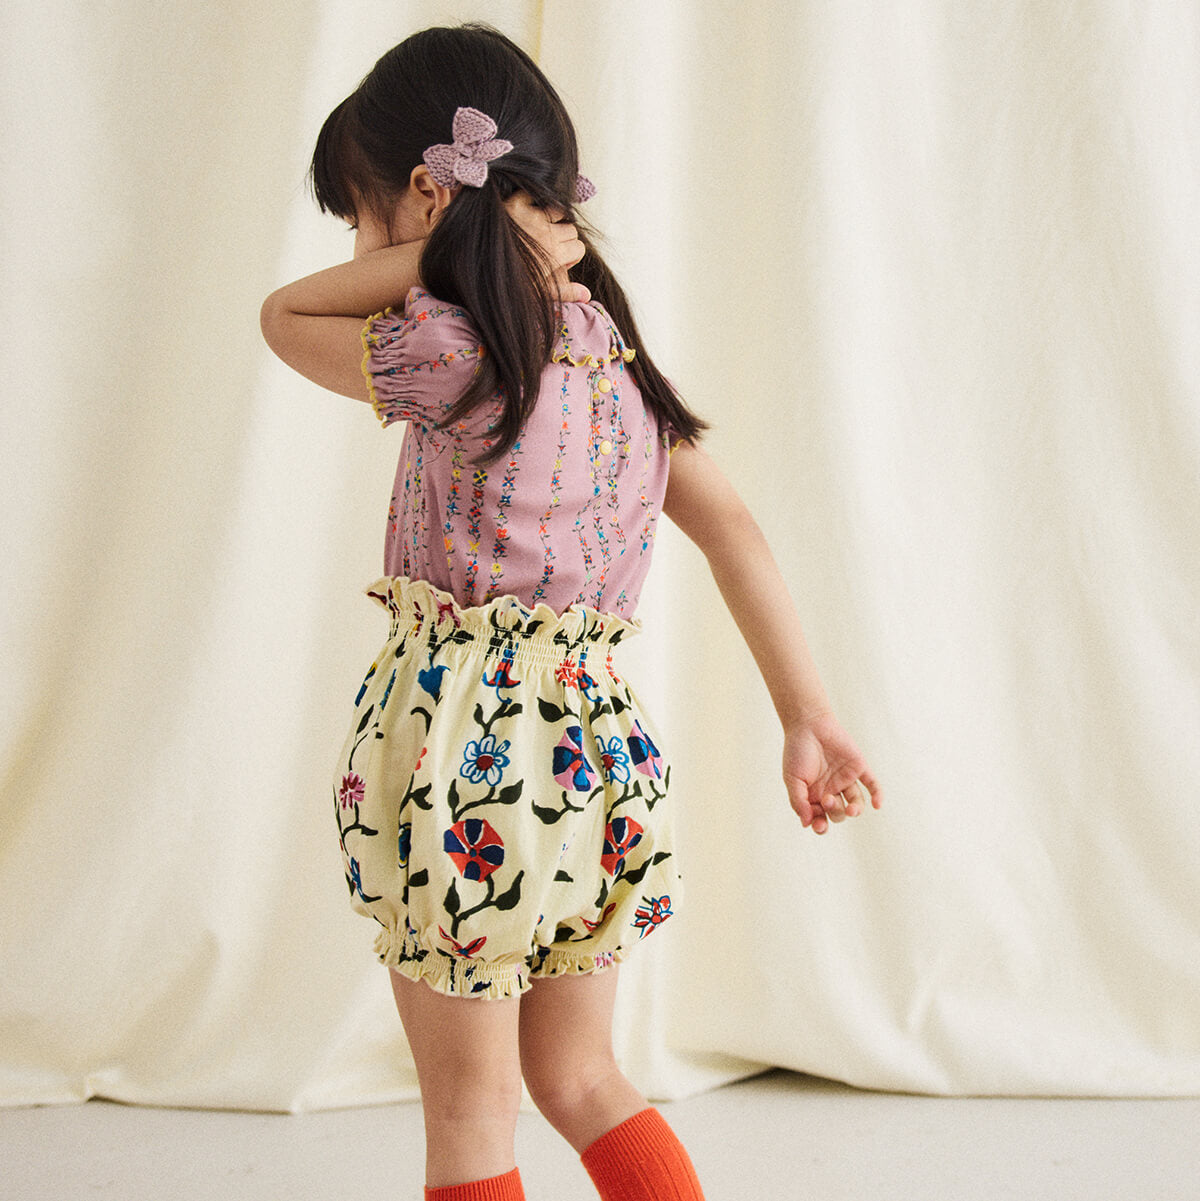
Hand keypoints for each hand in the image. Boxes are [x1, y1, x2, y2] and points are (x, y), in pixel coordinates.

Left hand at [503, 192, 590, 302]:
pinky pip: (534, 195)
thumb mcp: (538, 292)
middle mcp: (547, 232)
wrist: (477, 266)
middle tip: (550, 247)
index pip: (579, 248)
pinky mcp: (515, 204)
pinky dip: (534, 200)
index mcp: (555, 254)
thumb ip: (565, 292)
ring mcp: (531, 216)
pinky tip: (528, 210)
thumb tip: (587, 295)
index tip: (560, 262)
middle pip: (570, 229)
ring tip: (540, 229)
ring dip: (553, 218)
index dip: (572, 256)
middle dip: (564, 237)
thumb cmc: (509, 283)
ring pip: (557, 210)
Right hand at [782, 713, 881, 834]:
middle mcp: (831, 790)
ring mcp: (846, 779)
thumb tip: (806, 823)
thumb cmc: (797, 751)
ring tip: (851, 810)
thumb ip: (798, 801)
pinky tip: (878, 805)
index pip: (821, 818)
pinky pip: (872, 784)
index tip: (819, 825)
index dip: (821, 826)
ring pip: (856, 803)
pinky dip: (877, 795)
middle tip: (827, 799)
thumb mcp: (792, 779)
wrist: (808, 724)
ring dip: (855, 810)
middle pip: (839, 813)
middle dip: (835, 811)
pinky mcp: (859, 768)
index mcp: (814, 795)